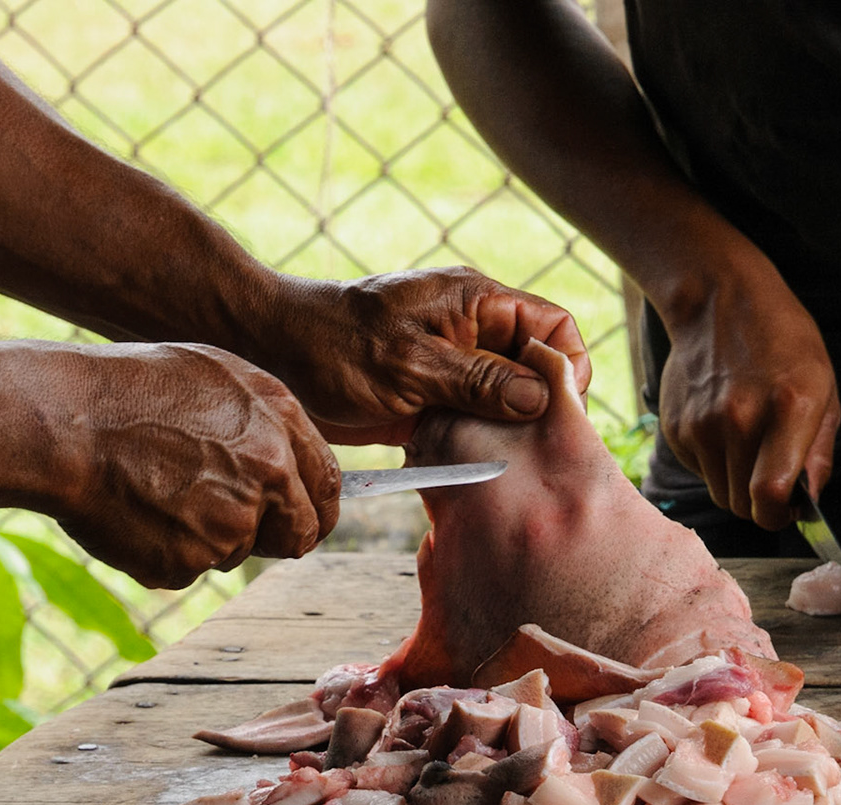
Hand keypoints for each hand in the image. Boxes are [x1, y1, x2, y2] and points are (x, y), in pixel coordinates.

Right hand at [40, 343, 340, 588]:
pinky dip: (164, 552)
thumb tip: (290, 464)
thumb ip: (263, 423)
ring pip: (234, 551)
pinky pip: (187, 568)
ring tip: (154, 491)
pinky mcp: (189, 561)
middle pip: (297, 535)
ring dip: (205, 538)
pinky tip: (134, 512)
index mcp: (280, 423)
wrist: (64, 422)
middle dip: (271, 536)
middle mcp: (268, 474)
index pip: (328, 487)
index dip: (315, 510)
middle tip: (224, 522)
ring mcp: (231, 523)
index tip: (302, 521)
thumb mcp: (214, 377)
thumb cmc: (128, 389)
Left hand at [251, 267, 591, 445]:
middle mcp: (473, 333)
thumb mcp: (409, 364)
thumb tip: (542, 396)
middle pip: (537, 367)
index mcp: (476, 303)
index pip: (553, 325)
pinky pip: (474, 422)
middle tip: (534, 447)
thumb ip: (478, 380)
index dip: (567, 365)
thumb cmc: (331, 344)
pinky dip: (477, 445)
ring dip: (509, 431)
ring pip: (508, 401)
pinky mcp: (433, 399)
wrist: (272, 355)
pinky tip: (468, 465)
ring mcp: (453, 367)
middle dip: (542, 406)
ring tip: (502, 460)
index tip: (558, 409)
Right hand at [657, 263, 840, 529]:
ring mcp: (701, 425)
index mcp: (788, 407)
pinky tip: (725, 429)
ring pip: (720, 493)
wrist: (719, 301)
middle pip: (743, 504)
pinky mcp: (676, 428)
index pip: (771, 494)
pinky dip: (715, 464)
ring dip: (738, 486)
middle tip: (774, 482)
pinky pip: (700, 471)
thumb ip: (819, 452)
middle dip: (761, 505)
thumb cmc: (784, 343)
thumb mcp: (824, 389)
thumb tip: (810, 503)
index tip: (788, 511)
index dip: (780, 516)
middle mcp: (739, 419)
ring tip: (750, 448)